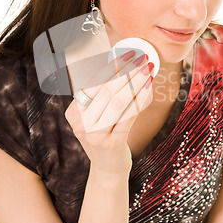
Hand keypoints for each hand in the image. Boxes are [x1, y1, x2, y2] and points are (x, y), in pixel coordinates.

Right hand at [65, 51, 153, 173]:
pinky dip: (139, 99)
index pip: (93, 83)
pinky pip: (128, 116)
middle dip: (126, 71)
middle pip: (105, 90)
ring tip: (147, 70)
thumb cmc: (105, 136)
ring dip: (135, 82)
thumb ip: (103, 95)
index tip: (127, 53)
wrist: (108, 169)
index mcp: (74, 113)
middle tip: (142, 58)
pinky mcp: (111, 144)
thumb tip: (123, 63)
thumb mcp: (96, 116)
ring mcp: (94, 135)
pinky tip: (148, 87)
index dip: (111, 66)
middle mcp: (80, 124)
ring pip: (117, 101)